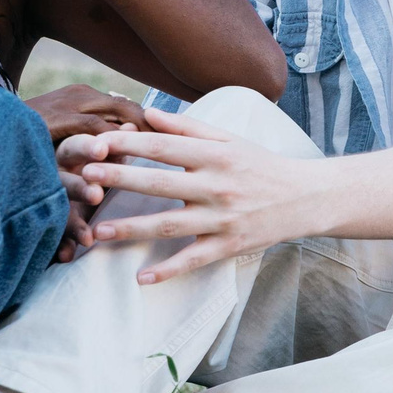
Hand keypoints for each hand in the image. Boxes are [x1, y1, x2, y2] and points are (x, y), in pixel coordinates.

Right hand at [27, 85, 146, 261]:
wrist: (34, 178)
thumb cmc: (79, 160)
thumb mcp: (95, 150)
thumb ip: (111, 142)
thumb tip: (135, 125)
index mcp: (68, 152)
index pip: (76, 146)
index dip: (89, 147)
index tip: (104, 149)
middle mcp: (54, 173)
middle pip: (61, 184)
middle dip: (78, 185)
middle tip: (96, 195)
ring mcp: (47, 199)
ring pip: (56, 209)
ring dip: (71, 222)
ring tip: (88, 237)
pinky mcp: (45, 223)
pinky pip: (51, 236)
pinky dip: (60, 246)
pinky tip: (68, 257)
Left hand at [75, 109, 323, 282]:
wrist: (305, 197)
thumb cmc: (260, 164)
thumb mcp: (229, 138)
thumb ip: (188, 126)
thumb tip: (149, 113)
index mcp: (215, 154)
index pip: (164, 146)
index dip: (129, 143)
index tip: (98, 142)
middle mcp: (217, 185)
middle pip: (161, 183)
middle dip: (121, 180)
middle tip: (86, 178)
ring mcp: (222, 218)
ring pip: (171, 225)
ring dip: (133, 228)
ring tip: (99, 231)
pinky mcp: (229, 246)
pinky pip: (194, 260)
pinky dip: (168, 271)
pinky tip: (141, 278)